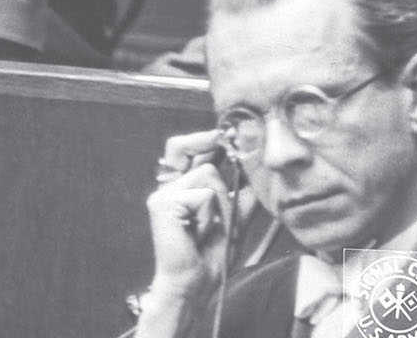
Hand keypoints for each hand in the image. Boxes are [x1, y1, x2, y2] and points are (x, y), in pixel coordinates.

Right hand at [143, 134, 233, 307]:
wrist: (195, 284)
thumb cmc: (210, 256)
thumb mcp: (233, 220)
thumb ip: (240, 197)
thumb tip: (254, 174)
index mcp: (180, 187)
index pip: (186, 151)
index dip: (204, 139)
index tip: (225, 132)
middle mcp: (168, 185)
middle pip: (188, 151)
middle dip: (208, 151)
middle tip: (223, 147)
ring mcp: (163, 192)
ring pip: (207, 174)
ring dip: (221, 203)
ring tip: (210, 228)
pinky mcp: (163, 202)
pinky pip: (203, 195)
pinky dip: (210, 215)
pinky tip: (199, 232)